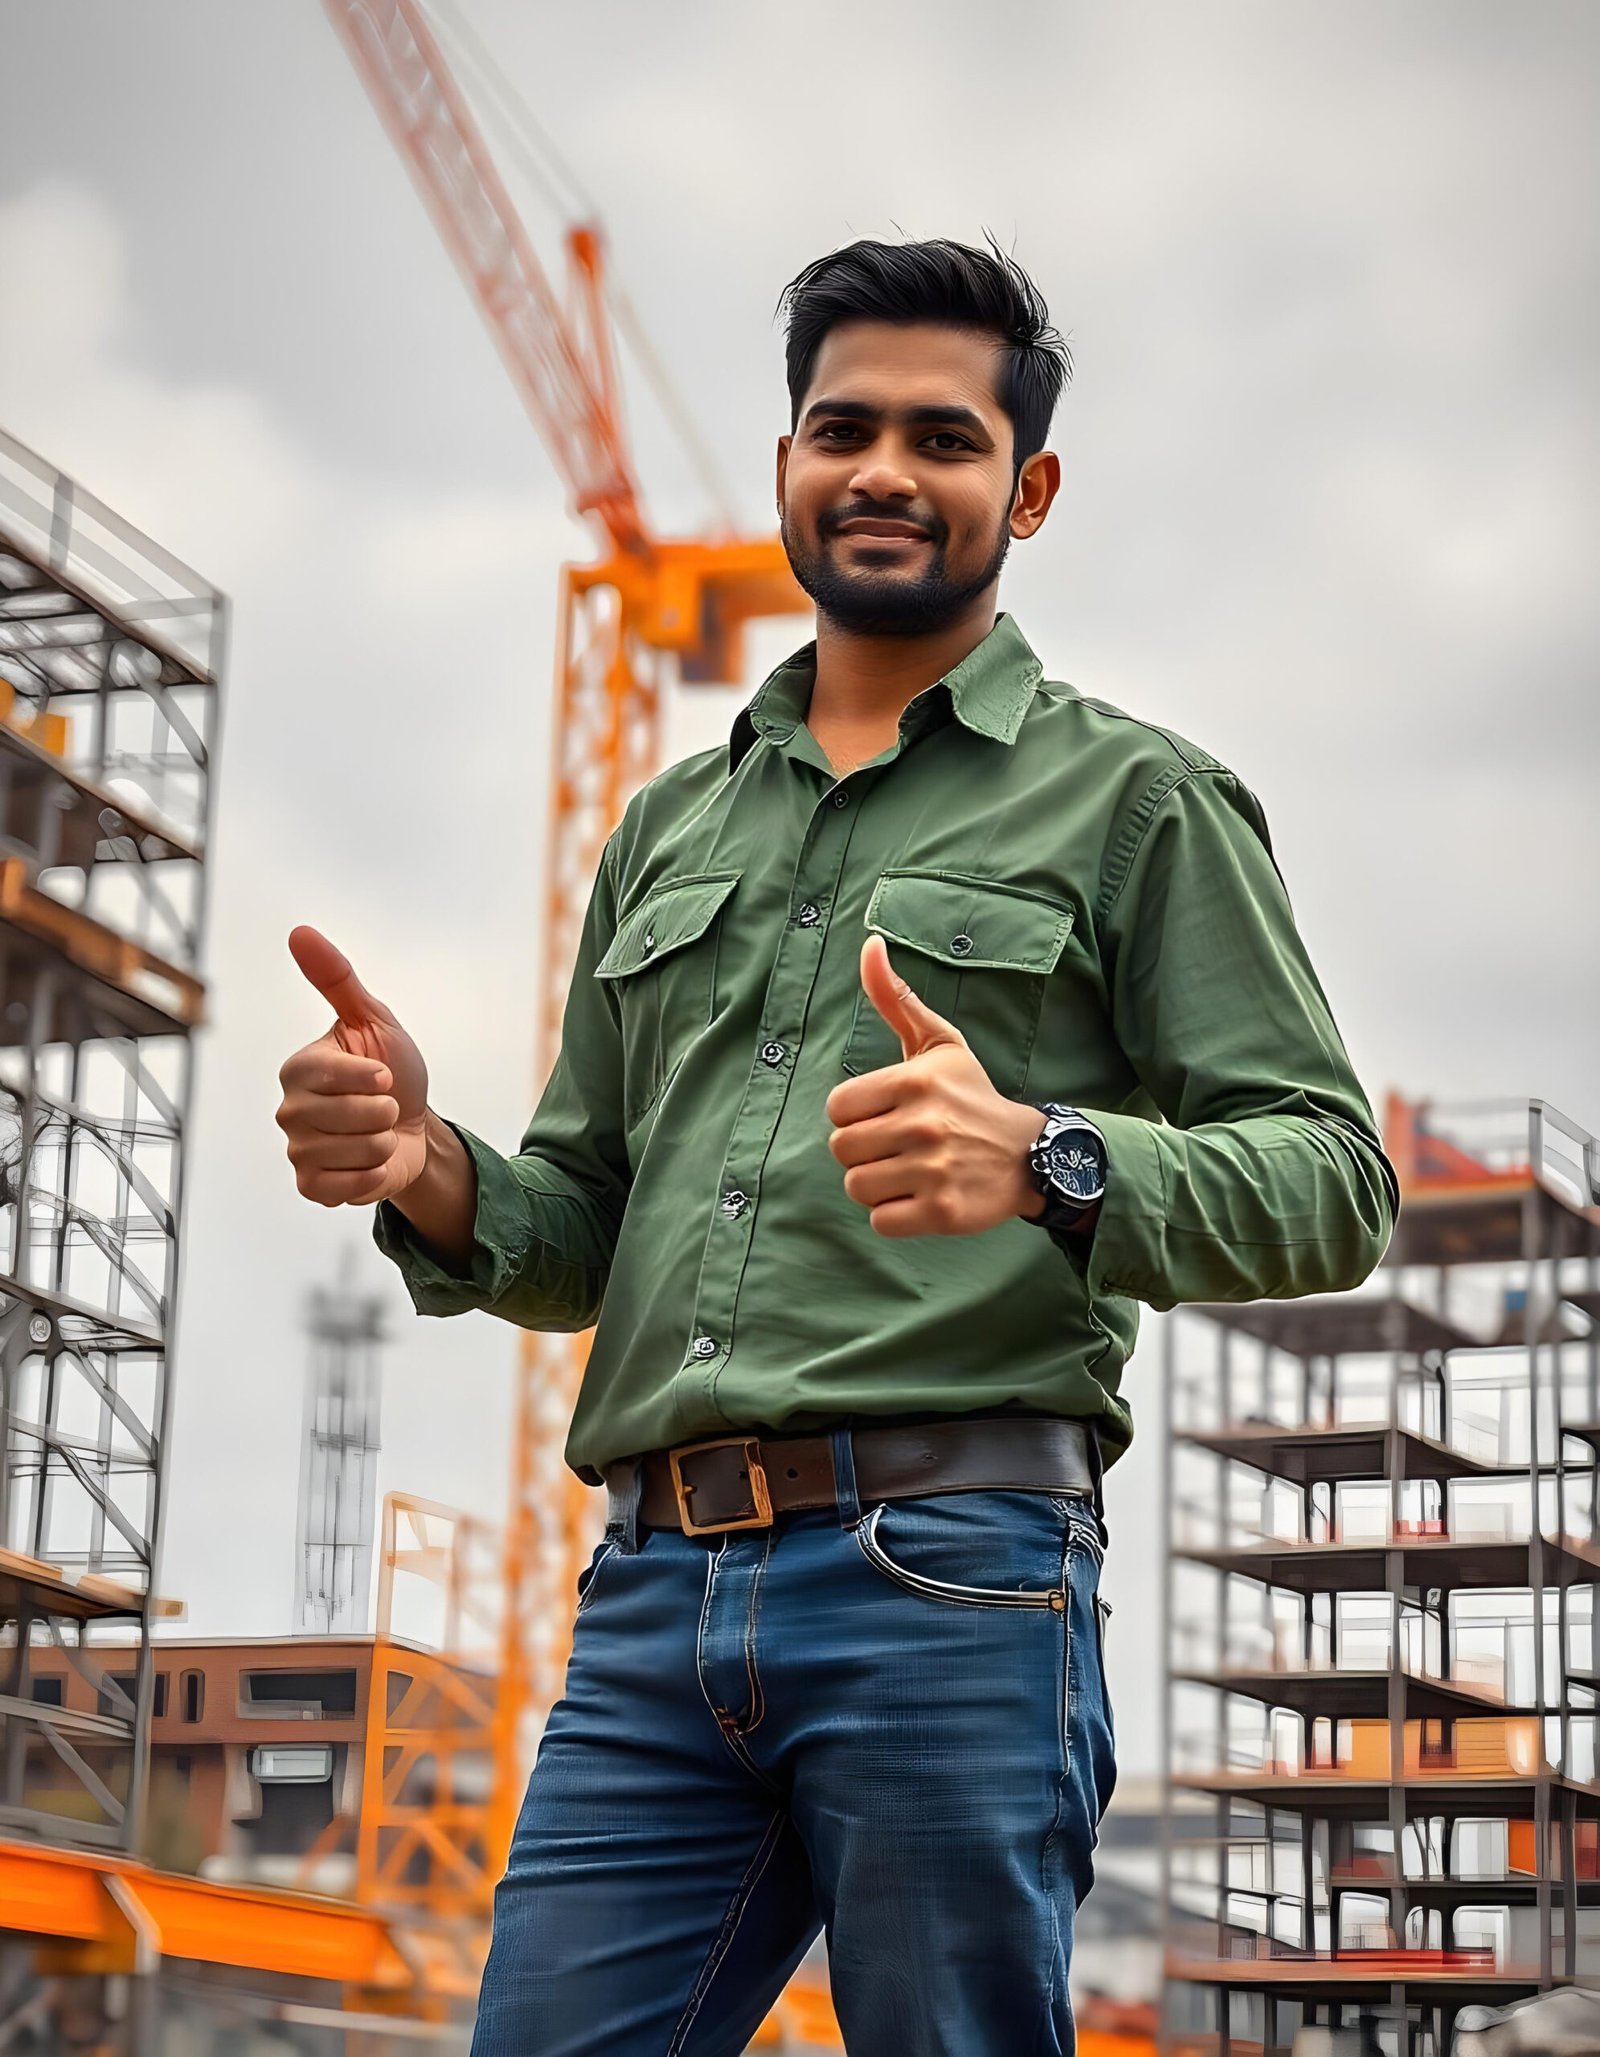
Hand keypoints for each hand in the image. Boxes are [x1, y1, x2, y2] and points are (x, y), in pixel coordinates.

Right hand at [275, 926, 429, 1206]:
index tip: (385, 1073)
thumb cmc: (392, 1069)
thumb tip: (299, 931)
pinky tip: (372, 1163)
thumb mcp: (374, 1019)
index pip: (333, 1074)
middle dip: (385, 1111)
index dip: (372, 1076)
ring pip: (355, 1151)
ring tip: (380, 1134)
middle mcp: (289, 1110)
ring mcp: (298, 1151)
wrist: (414, 1128)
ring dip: (384, 1143)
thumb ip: (337, 979)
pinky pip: (345, 1187)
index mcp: (298, 1068)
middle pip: (351, 1116)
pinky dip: (373, 1176)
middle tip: (384, 1106)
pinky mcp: (312, 1187)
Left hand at [824, 934, 1048, 1237]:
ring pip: (858, 1187)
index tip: (883, 1115)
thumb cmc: (972, 1095)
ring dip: (877, 1184)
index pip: (838, 1108)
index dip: (854, 1115)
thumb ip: (896, 998)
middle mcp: (924, 1125)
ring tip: (908, 1172)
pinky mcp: (943, 1212)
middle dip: (864, 1151)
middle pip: (842, 1150)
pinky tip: (919, 1197)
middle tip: (897, 1147)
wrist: (1030, 1154)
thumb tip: (869, 944)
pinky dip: (894, 1215)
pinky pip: (881, 1221)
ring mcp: (934, 1171)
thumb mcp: (939, 1043)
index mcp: (915, 1082)